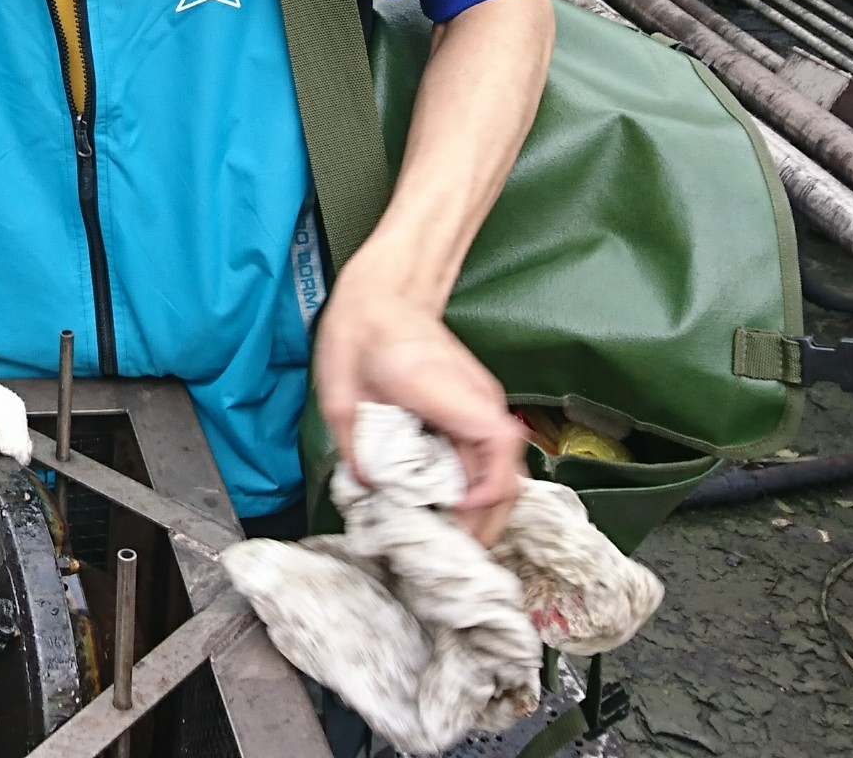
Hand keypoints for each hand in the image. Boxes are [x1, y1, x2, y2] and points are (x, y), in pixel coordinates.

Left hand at [315, 271, 526, 545]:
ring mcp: (483, 405)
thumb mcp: (342, 395)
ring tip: (451, 542)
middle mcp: (479, 400)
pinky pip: (489, 459)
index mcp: (449, 391)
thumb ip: (358, 447)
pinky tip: (450, 510)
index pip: (497, 444)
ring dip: (484, 511)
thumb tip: (372, 489)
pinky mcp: (476, 410)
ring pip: (504, 471)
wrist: (383, 294)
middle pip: (510, 473)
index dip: (485, 489)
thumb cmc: (361, 335)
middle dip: (487, 522)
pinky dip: (477, 490)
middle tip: (453, 556)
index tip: (454, 514)